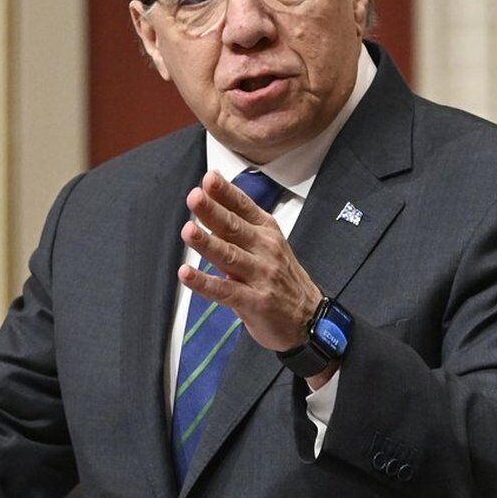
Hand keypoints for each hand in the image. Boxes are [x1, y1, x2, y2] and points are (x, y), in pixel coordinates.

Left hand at [180, 171, 323, 355]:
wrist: (310, 319)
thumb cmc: (281, 278)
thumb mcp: (267, 245)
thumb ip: (239, 225)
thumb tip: (210, 200)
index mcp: (266, 232)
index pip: (244, 207)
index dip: (226, 192)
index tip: (209, 178)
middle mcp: (265, 249)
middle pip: (234, 227)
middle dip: (213, 211)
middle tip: (194, 197)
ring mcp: (261, 276)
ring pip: (230, 256)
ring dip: (208, 243)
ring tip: (188, 231)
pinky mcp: (255, 302)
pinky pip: (225, 291)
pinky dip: (205, 283)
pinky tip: (186, 274)